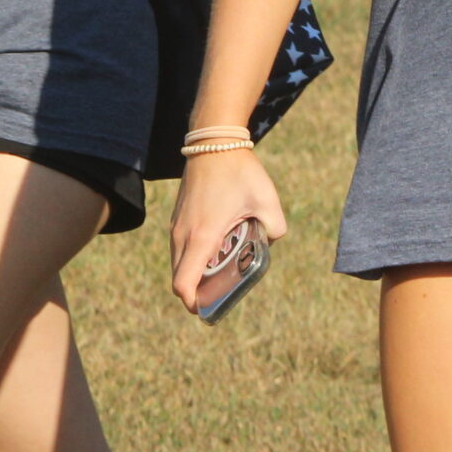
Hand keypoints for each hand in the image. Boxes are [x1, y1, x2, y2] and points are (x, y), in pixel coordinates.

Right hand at [168, 147, 288, 313]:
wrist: (214, 144)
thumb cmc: (240, 172)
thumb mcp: (268, 200)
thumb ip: (276, 228)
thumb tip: (271, 243)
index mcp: (202, 236)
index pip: (183, 284)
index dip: (193, 303)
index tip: (209, 308)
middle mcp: (182, 235)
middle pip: (180, 278)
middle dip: (197, 292)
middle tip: (222, 292)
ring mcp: (176, 227)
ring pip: (178, 264)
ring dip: (194, 273)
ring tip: (221, 270)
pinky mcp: (176, 219)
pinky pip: (179, 249)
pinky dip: (191, 258)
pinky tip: (215, 250)